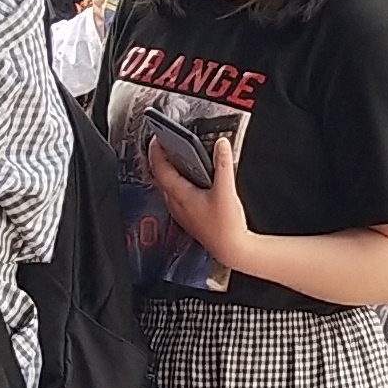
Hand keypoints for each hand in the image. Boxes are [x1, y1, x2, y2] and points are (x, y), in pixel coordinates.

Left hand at [148, 128, 254, 270]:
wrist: (231, 249)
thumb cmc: (226, 227)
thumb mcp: (226, 190)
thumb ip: (223, 164)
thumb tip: (221, 144)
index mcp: (179, 195)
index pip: (159, 168)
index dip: (156, 150)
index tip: (157, 137)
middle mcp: (175, 203)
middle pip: (159, 176)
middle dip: (160, 158)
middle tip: (164, 143)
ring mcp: (180, 211)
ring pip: (166, 185)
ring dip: (168, 170)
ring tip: (175, 157)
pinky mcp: (187, 216)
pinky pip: (174, 194)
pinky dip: (176, 182)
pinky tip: (188, 180)